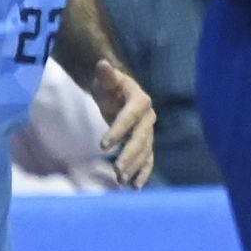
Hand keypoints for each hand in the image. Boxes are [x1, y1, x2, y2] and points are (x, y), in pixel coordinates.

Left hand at [90, 60, 155, 189]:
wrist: (119, 96)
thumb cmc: (111, 87)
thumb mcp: (107, 81)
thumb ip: (106, 75)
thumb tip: (102, 64)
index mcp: (140, 99)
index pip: (131, 115)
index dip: (119, 129)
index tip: (103, 145)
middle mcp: (148, 117)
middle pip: (141, 137)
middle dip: (130, 154)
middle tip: (117, 171)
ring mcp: (148, 132)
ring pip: (145, 150)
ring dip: (135, 166)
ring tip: (122, 181)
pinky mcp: (145, 144)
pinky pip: (148, 159)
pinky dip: (144, 172)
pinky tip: (136, 187)